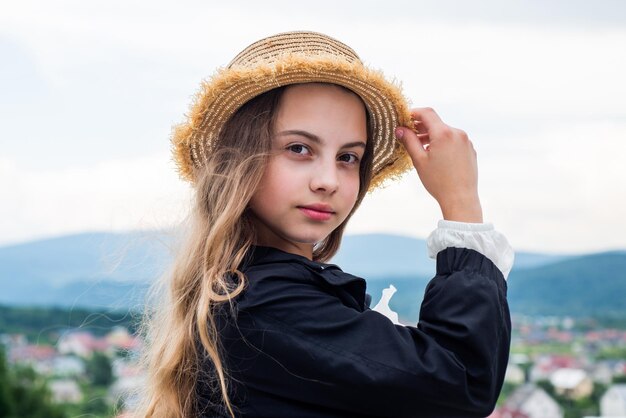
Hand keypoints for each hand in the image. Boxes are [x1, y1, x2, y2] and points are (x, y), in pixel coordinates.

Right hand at [395, 108, 482, 222]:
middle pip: (436, 123)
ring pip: (445, 132)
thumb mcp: (419, 160)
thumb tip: (400, 129)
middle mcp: (457, 133)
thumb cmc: (438, 182)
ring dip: (432, 136)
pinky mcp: (470, 150)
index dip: (413, 113)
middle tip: (409, 135)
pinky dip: (443, 143)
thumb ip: (409, 141)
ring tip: (422, 149)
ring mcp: (466, 141)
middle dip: (421, 127)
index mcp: (444, 133)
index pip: (427, 113)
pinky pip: (454, 141)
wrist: (460, 198)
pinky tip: (436, 157)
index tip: (404, 119)